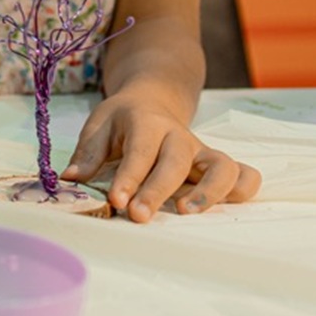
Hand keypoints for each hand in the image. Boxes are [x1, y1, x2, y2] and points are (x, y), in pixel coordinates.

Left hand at [64, 90, 261, 221]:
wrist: (153, 99)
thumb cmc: (122, 120)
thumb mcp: (99, 126)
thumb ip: (88, 153)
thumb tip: (71, 179)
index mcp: (146, 123)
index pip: (140, 151)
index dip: (129, 177)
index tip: (116, 201)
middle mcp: (179, 136)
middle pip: (176, 161)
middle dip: (158, 190)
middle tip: (138, 216)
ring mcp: (202, 151)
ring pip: (222, 166)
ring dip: (209, 192)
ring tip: (184, 212)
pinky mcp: (217, 166)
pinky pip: (245, 176)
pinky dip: (241, 192)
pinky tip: (221, 210)